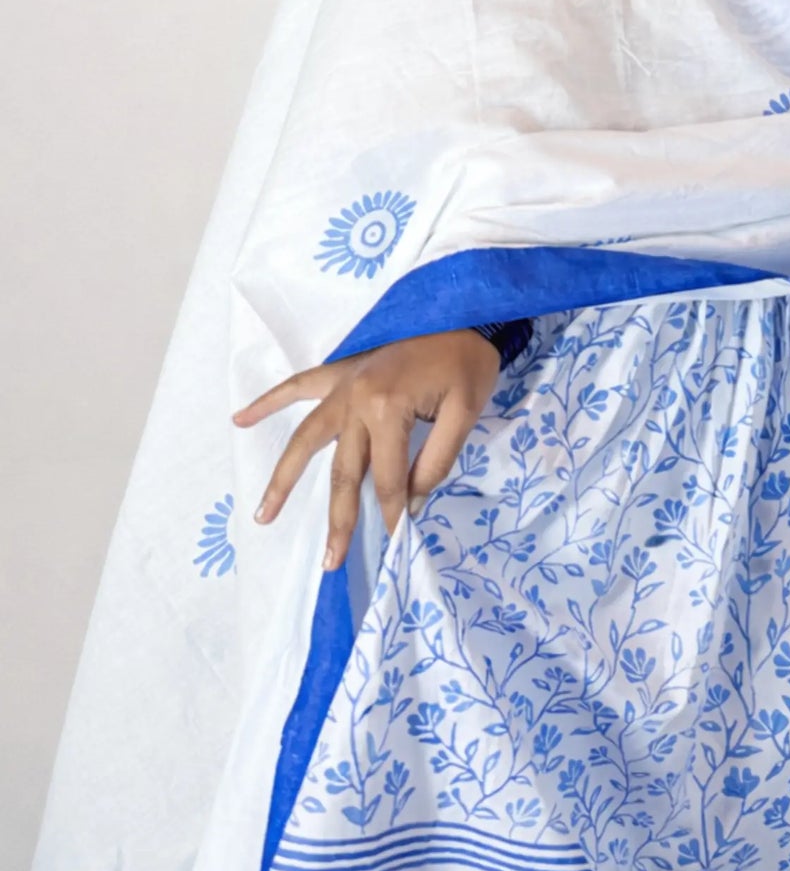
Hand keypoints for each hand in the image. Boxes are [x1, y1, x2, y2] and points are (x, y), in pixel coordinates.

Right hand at [232, 329, 500, 569]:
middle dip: (338, 520)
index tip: (396, 542)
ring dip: (283, 478)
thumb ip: (436, 460)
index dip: (393, 513)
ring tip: (263, 514)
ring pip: (307, 438)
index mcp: (389, 409)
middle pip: (343, 472)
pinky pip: (299, 385)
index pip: (387, 479)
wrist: (465, 309)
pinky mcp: (341, 370)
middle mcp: (357, 399)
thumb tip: (409, 503)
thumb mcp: (467, 412)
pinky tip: (240, 418)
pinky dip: (269, 401)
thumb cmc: (467, 361)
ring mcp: (344, 384)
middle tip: (330, 562)